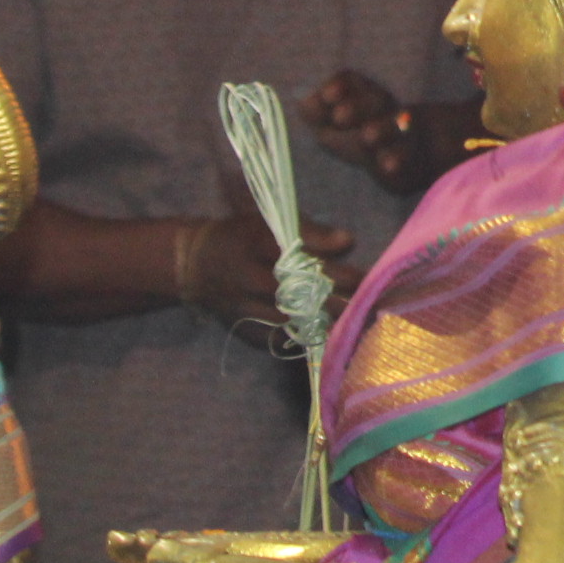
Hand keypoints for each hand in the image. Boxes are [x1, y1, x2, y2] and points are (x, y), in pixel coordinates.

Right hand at [184, 213, 361, 326]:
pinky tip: (330, 334)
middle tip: (368, 300)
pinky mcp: (248, 331)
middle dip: (339, 298)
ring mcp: (250, 310)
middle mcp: (254, 281)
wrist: (195, 265)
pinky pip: (283, 338)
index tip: (363, 273)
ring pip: (296, 320)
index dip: (336, 267)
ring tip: (356, 319)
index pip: (303, 258)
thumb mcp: (268, 223)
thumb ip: (309, 232)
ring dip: (328, 320)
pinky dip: (307, 336)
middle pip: (303, 294)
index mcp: (260, 247)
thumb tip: (347, 241)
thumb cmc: (240, 237)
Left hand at [301, 71, 422, 190]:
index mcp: (360, 92)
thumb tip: (306, 102)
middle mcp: (383, 107)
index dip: (339, 86)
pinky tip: (389, 167)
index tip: (326, 96)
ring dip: (382, 129)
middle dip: (357, 107)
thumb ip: (314, 112)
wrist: (391, 160)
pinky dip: (397, 160)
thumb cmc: (350, 135)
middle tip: (339, 117)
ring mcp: (398, 129)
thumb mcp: (326, 123)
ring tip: (367, 137)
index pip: (351, 83)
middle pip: (375, 100)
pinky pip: (405, 154)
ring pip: (394, 125)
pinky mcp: (407, 152)